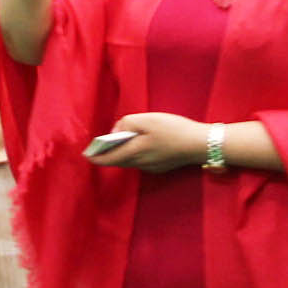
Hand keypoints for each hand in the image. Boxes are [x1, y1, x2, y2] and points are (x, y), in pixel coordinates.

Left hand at [86, 111, 209, 173]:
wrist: (200, 144)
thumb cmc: (173, 129)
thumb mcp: (147, 120)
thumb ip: (127, 124)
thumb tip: (115, 132)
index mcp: (134, 152)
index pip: (108, 159)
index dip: (96, 157)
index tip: (87, 155)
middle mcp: (140, 164)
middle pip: (119, 161)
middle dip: (108, 154)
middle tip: (101, 145)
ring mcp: (151, 167)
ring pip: (130, 161)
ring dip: (122, 153)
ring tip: (119, 141)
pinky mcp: (161, 167)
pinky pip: (141, 161)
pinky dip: (135, 154)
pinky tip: (141, 144)